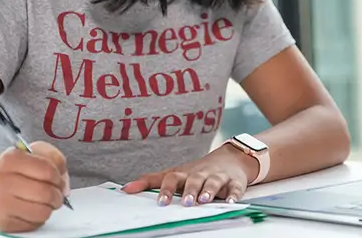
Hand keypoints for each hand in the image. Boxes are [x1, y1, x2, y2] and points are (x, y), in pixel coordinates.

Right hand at [0, 141, 69, 232]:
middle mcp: (0, 180)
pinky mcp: (2, 222)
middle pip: (45, 193)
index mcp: (10, 159)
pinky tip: (32, 209)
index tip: (57, 179)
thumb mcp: (36, 152)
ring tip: (45, 202)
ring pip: (42, 212)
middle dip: (57, 195)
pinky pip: (34, 225)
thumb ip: (56, 160)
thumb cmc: (18, 169)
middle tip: (56, 193)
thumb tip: (64, 186)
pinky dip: (38, 218)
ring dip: (50, 207)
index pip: (47, 170)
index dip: (58, 177)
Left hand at [122, 144, 258, 206]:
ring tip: (204, 200)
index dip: (167, 189)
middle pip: (194, 179)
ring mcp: (219, 176)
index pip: (173, 178)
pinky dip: (234, 194)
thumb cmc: (197, 170)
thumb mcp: (175, 174)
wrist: (230, 158)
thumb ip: (151, 181)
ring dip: (209, 190)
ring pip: (214, 182)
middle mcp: (201, 173)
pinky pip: (236, 188)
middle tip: (186, 202)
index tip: (161, 202)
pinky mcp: (235, 182)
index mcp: (185, 173)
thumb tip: (126, 189)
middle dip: (190, 190)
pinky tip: (231, 201)